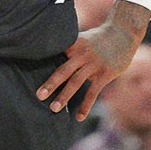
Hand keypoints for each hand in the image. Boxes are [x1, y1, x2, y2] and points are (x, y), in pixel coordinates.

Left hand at [36, 0, 147, 120]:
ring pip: (76, 82)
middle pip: (63, 70)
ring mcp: (94, 64)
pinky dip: (85, 105)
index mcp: (72, 44)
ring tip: (53, 109)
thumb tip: (49, 60)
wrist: (123, 32)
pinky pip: (93, 92)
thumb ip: (67, 49)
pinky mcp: (105, 73)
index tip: (27, 70)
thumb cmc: (97, 38)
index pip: (54, 55)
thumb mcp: (80, 38)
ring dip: (64, 96)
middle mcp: (81, 54)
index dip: (42, 62)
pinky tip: (78, 117)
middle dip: (50, 84)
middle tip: (38, 95)